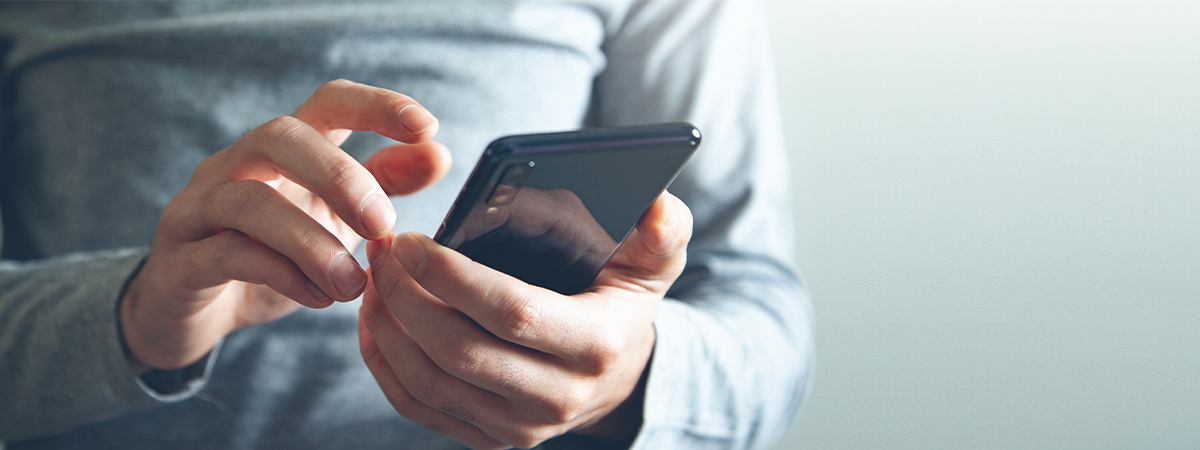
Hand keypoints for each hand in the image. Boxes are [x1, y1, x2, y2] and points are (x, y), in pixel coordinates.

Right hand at [120, 79, 450, 370]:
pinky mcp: (178, 260)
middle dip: (339, 176)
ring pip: (247, 200)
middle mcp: (235, 165)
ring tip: (352, 283)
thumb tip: (438, 153)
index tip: (426, 127)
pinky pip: (226, 255)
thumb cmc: (273, 254)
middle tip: (382, 224)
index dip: (377, 106)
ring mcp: (198, 208)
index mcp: (282, 150)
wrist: (199, 315)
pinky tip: (318, 298)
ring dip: (311, 242)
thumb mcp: (336, 219)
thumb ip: (383, 184)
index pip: (327, 102)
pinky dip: (280, 276)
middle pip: (280, 136)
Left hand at [359, 193, 692, 448]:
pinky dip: (386, 363)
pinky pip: (419, 408)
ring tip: (374, 277)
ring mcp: (520, 427)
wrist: (619, 376)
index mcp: (596, 345)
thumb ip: (662, 231)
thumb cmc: (624, 301)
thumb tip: (657, 208)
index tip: (412, 240)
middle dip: (407, 298)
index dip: (454, 277)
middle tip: (381, 251)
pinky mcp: (490, 439)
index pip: (513, 313)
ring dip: (389, 328)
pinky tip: (377, 319)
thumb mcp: (655, 263)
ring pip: (431, 384)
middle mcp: (558, 398)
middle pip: (460, 352)